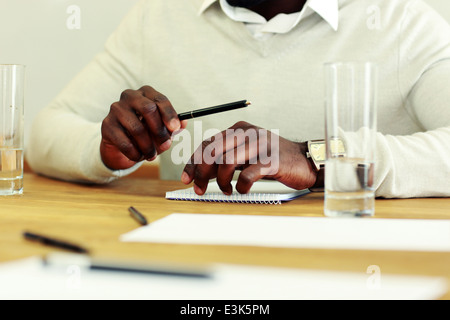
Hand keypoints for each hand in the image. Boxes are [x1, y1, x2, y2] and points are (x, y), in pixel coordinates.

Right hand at [100, 86, 187, 169]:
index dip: (169, 114)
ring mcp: (116, 109)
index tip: (175, 128)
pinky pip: (125, 142)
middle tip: (166, 146)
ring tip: (152, 156)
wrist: (120, 146)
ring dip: (148, 146)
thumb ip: (172, 127)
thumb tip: (184, 123)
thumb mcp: (161, 130)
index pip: (159, 99)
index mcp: (146, 93)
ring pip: (137, 128)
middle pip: (148, 109)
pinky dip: (135, 153)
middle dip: (159, 131)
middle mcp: (130, 96)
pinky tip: (139, 157)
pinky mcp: (107, 124)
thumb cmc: (145, 133)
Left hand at [181, 121, 317, 194]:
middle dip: (202, 173)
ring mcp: (260, 145)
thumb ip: (226, 157)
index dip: (194, 162)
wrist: (304, 161)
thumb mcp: (246, 153)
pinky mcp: (272, 160)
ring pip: (227, 162)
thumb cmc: (272, 159)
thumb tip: (200, 172)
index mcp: (239, 129)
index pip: (208, 143)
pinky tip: (241, 190)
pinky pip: (247, 174)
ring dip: (221, 181)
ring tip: (226, 190)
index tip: (187, 178)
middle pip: (213, 151)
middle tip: (200, 188)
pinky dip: (240, 186)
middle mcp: (248, 133)